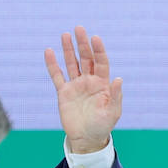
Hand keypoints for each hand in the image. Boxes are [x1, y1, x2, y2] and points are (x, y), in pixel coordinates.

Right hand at [43, 26, 122, 153]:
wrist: (87, 139)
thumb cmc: (103, 126)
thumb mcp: (112, 112)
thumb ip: (115, 96)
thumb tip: (119, 79)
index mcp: (102, 84)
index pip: (101, 62)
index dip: (98, 50)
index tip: (95, 37)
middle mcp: (89, 81)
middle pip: (86, 58)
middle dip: (83, 44)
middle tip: (79, 28)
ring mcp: (76, 86)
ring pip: (72, 63)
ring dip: (69, 50)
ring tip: (65, 34)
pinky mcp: (64, 92)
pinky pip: (57, 76)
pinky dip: (52, 64)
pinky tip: (49, 52)